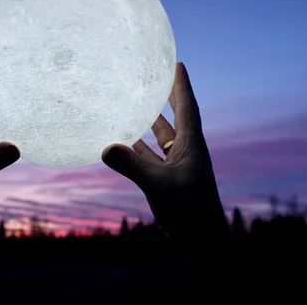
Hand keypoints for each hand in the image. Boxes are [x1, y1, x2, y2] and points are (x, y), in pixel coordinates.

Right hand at [102, 63, 228, 243]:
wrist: (201, 242)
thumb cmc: (190, 212)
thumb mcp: (159, 185)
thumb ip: (132, 166)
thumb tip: (105, 147)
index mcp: (191, 146)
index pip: (187, 107)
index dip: (181, 85)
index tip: (177, 63)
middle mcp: (184, 152)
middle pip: (173, 118)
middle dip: (165, 98)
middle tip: (153, 78)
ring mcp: (175, 167)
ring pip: (158, 138)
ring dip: (147, 123)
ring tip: (132, 104)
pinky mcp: (165, 181)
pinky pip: (148, 158)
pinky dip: (135, 149)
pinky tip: (121, 142)